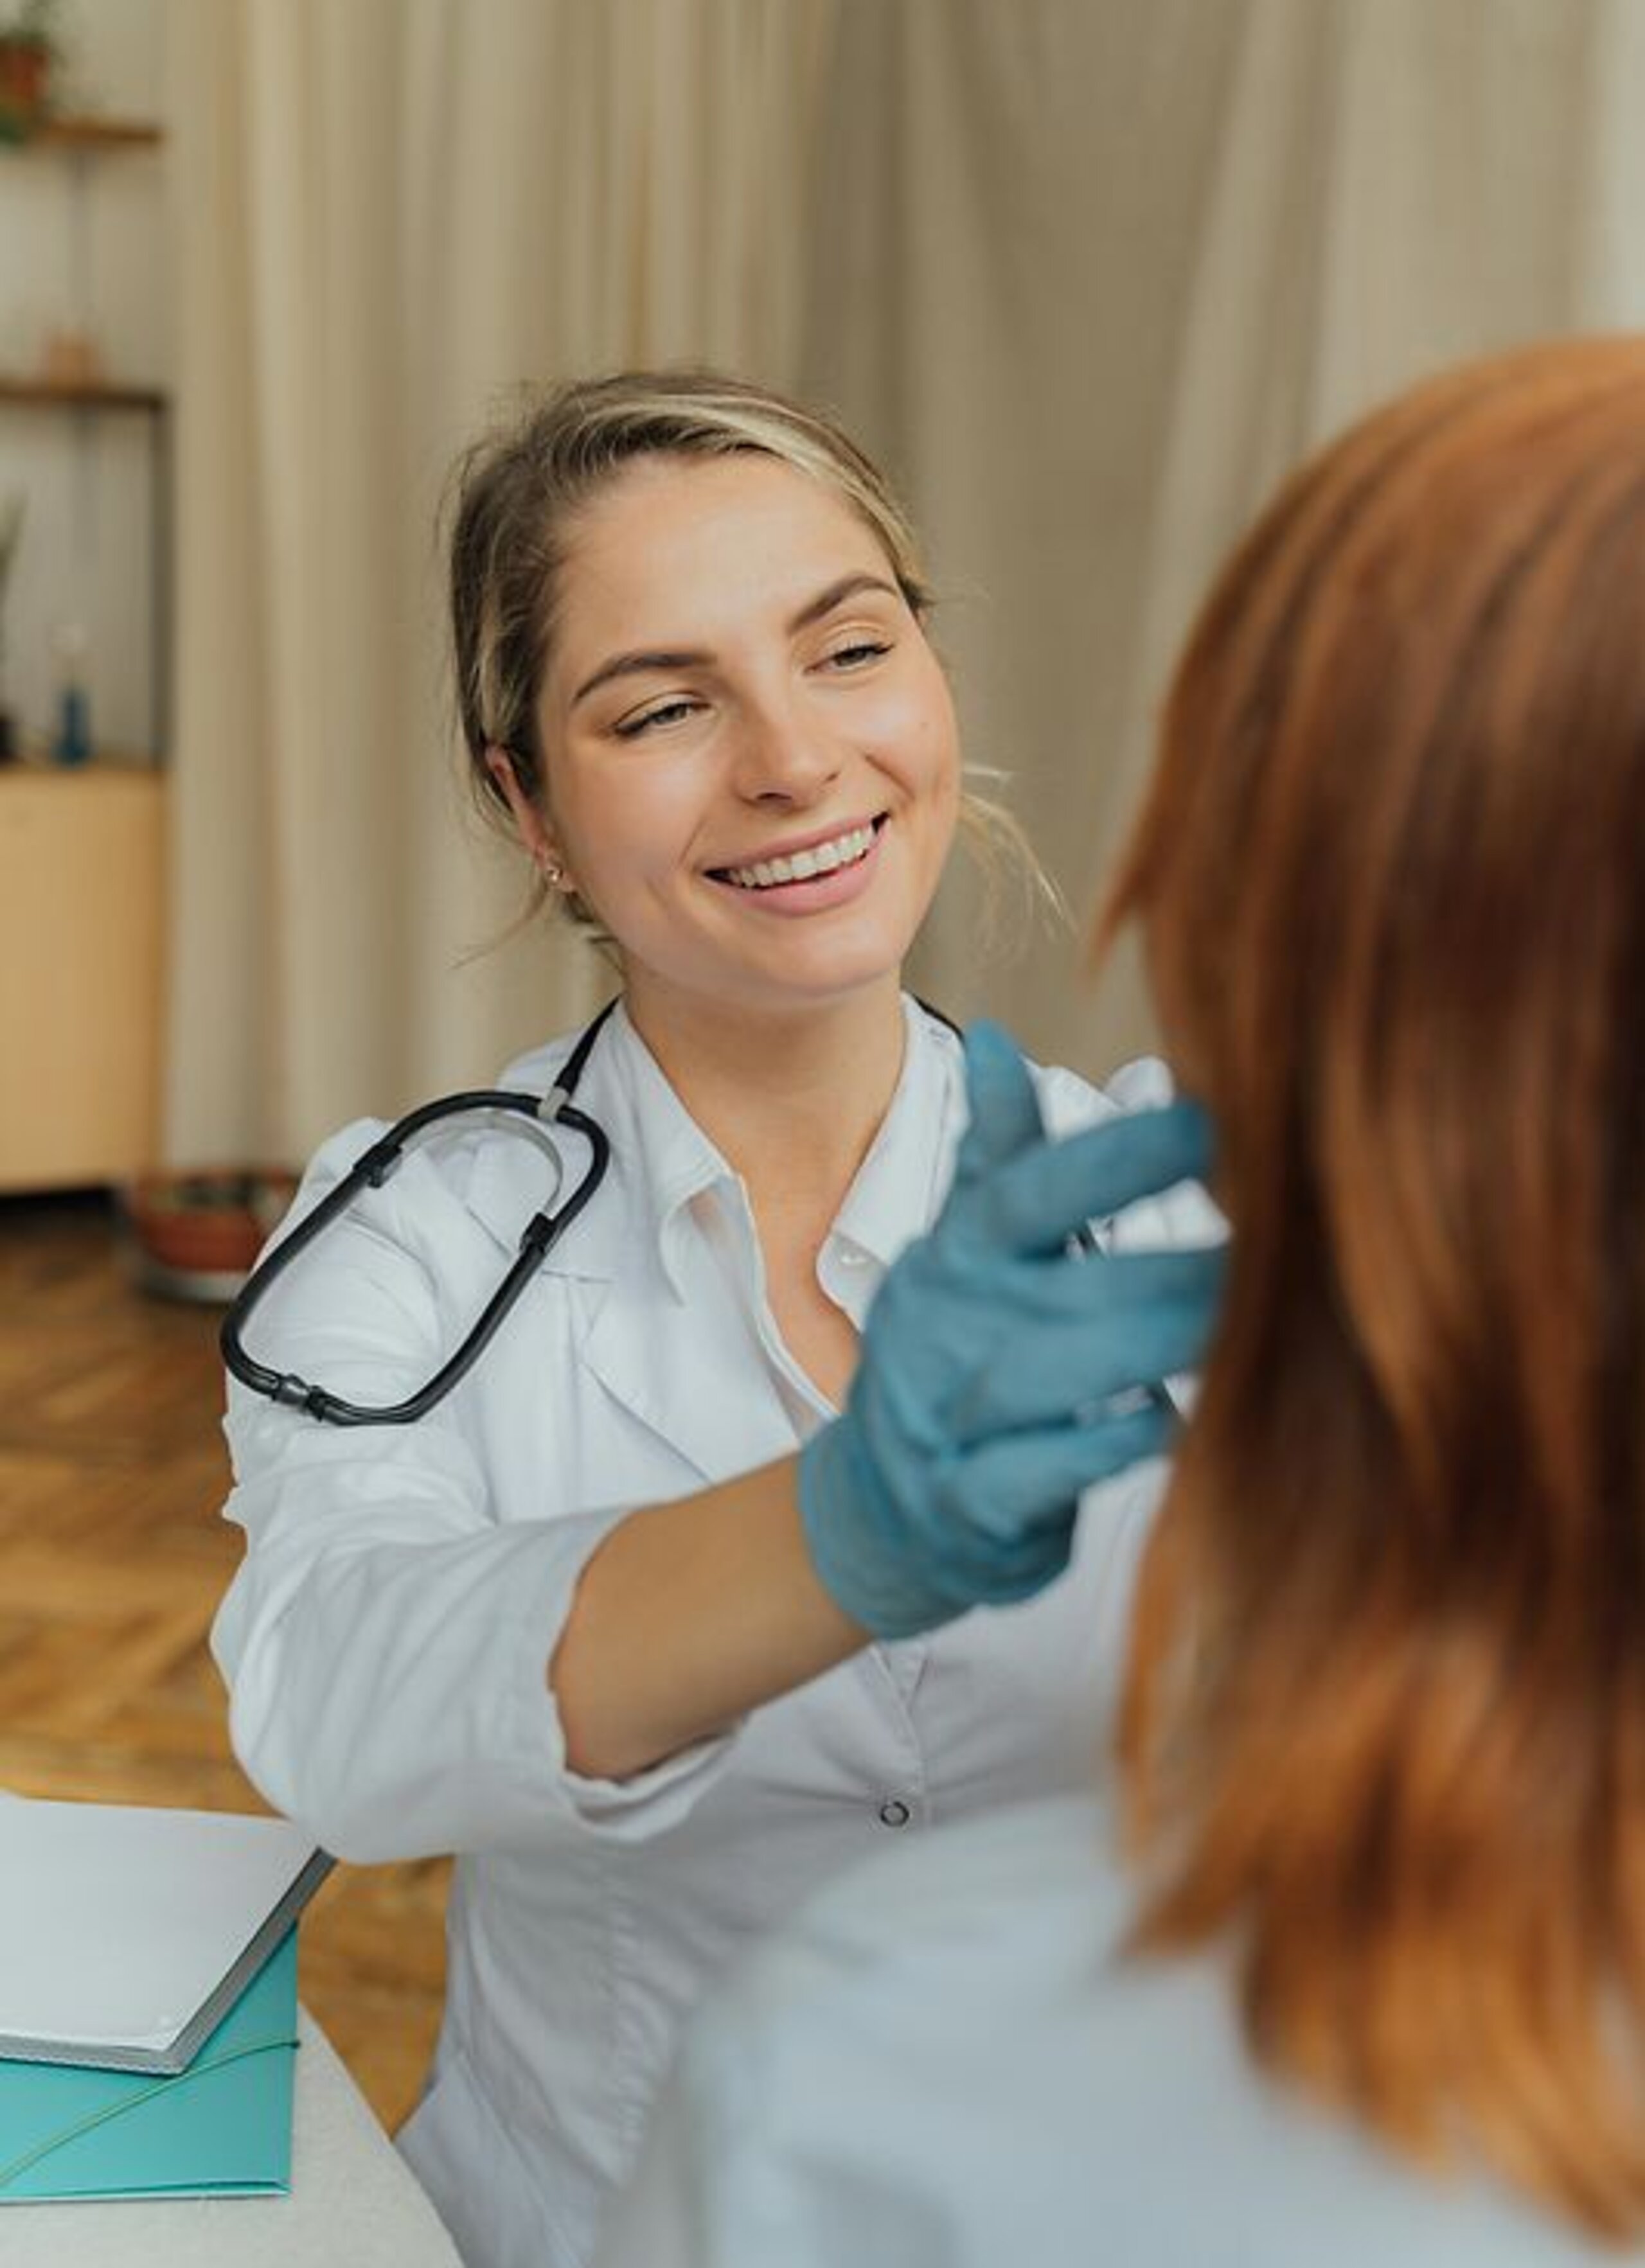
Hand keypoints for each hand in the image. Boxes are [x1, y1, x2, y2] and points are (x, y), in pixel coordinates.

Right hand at [797, 1022, 1222, 1639]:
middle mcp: (945, 1330)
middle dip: (1172, 1268)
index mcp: (956, 1259)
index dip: (1116, 1156)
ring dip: (1148, 1348)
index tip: (1212, 1122)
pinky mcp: (967, 1506)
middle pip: (1061, 1285)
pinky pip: (1037, 1473)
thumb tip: (995, 1037)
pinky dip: (1104, 1448)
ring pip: (1048, 1377)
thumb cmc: (955, 1358)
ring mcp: (946, 1421)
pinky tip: (1174, 1422)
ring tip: (1240, 1328)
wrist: (881, 1507)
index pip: (1027, 1192)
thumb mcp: (962, 1250)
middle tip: (1279, 1249)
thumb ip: (995, 1153)